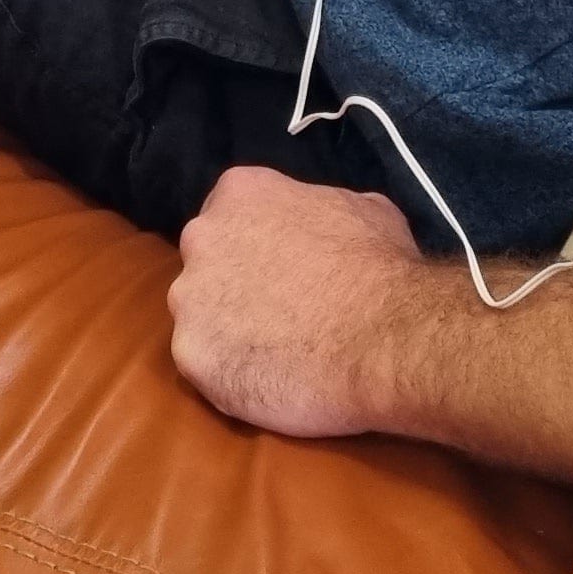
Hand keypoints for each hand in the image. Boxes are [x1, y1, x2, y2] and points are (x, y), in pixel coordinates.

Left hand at [167, 167, 429, 438]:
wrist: (382, 339)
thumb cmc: (379, 267)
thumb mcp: (365, 210)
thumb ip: (322, 208)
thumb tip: (324, 224)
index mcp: (240, 192)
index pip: (232, 214)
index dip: (257, 245)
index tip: (282, 269)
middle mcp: (202, 237)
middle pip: (207, 264)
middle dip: (235, 285)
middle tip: (279, 311)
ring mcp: (190, 298)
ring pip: (200, 317)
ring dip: (229, 332)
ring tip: (277, 353)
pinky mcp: (190, 354)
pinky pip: (205, 365)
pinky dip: (231, 375)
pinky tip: (269, 380)